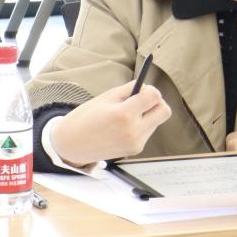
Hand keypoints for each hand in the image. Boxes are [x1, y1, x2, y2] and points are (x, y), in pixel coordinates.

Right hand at [50, 80, 171, 165]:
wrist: (72, 144)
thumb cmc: (86, 117)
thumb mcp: (106, 97)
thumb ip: (130, 90)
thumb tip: (147, 86)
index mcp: (124, 114)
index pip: (155, 96)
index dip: (150, 89)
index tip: (142, 90)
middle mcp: (133, 131)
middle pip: (164, 111)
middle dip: (157, 102)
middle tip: (142, 100)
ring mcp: (136, 142)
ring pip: (157, 121)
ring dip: (148, 114)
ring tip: (127, 114)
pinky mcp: (135, 150)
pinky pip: (148, 131)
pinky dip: (141, 125)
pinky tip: (124, 125)